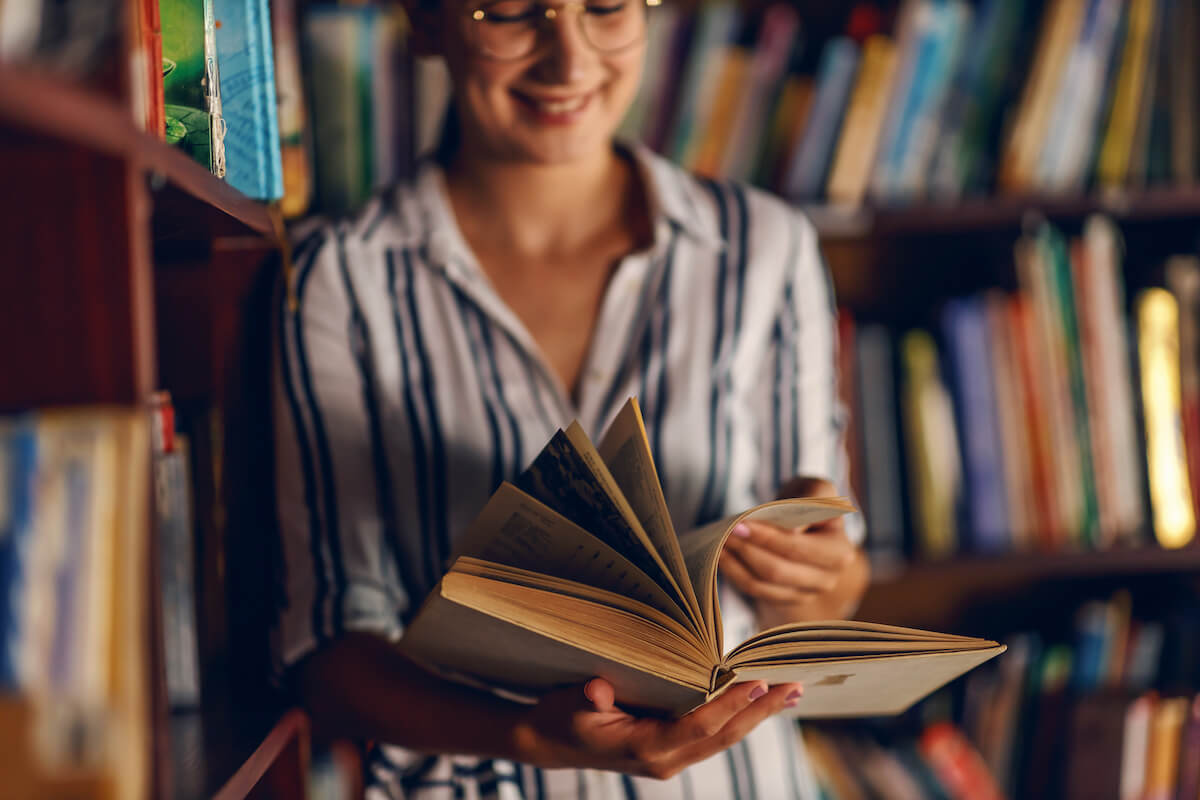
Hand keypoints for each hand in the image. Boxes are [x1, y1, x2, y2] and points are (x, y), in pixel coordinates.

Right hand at [510, 677, 801, 778]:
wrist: (548, 743)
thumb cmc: (559, 719)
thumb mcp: (567, 705)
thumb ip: (587, 698)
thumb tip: (599, 690)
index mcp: (644, 748)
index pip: (698, 727)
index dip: (729, 705)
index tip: (757, 682)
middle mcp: (665, 760)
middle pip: (723, 736)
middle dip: (761, 712)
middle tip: (794, 687)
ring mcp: (671, 758)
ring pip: (724, 738)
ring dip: (758, 715)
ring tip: (790, 693)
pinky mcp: (672, 750)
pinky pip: (713, 735)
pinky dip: (739, 716)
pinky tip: (757, 701)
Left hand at [719, 477, 868, 626]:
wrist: (806, 527)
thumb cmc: (809, 503)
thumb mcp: (817, 489)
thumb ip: (814, 499)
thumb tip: (794, 531)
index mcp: (839, 553)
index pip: (796, 548)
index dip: (767, 537)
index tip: (740, 523)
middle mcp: (827, 580)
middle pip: (777, 571)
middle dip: (747, 549)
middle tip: (725, 532)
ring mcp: (806, 595)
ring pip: (763, 585)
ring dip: (736, 562)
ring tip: (719, 542)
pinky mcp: (785, 600)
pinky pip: (755, 591)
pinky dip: (735, 574)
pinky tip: (722, 556)